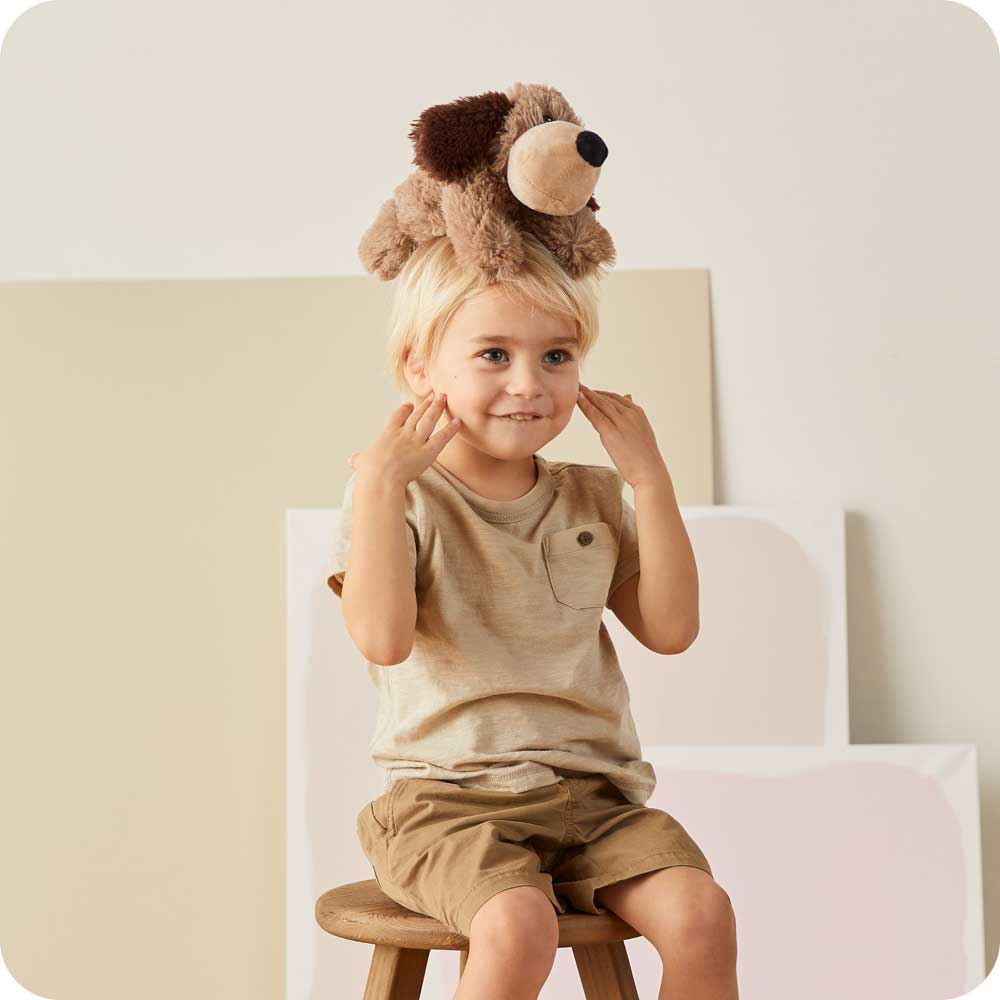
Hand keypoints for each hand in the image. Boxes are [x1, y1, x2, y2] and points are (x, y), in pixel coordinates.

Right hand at [347, 391, 461, 486]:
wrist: (380, 477)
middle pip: (417, 415)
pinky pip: (443, 437)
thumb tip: (351, 460)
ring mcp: (417, 440)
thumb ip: (359, 460)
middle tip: (434, 396)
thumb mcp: (362, 463)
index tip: (410, 405)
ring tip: (444, 397)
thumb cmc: (369, 472)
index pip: (398, 417)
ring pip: (430, 420)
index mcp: (388, 433)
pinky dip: (451, 429)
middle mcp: (404, 433)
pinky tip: (458, 421)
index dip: (404, 410)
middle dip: (426, 405)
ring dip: (438, 407)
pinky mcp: (429, 451)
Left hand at [576, 384, 669, 487]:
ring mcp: (621, 422)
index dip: (601, 393)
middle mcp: (630, 414)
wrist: (650, 472)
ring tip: (575, 388)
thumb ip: (632, 414)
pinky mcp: (611, 433)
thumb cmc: (645, 456)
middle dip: (591, 392)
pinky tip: (577, 399)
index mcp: (638, 412)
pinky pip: (595, 415)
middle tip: (578, 386)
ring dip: (586, 394)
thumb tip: (628, 396)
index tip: (589, 391)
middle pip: (606, 399)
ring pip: (600, 404)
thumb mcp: (641, 430)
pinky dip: (585, 405)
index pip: (616, 398)